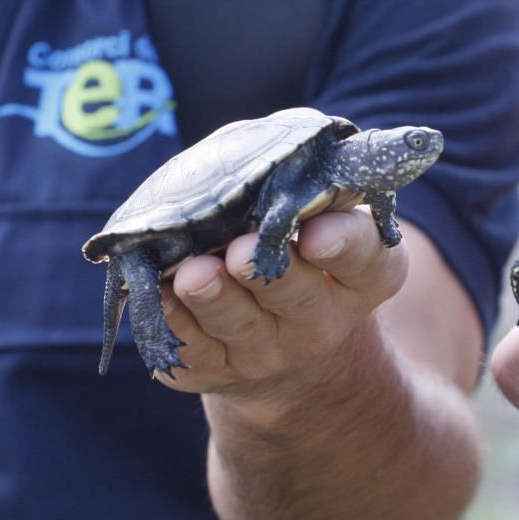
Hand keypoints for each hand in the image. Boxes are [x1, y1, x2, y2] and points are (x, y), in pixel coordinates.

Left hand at [156, 206, 406, 400]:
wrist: (291, 340)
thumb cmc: (305, 245)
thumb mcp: (330, 216)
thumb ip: (312, 185)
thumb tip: (270, 150)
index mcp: (362, 276)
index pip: (363, 257)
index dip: (341, 243)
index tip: (315, 232)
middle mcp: (322, 320)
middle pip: (297, 297)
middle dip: (264, 272)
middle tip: (240, 251)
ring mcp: (270, 351)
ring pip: (237, 324)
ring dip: (212, 298)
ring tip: (192, 273)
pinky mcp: (218, 368)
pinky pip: (190, 347)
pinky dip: (170, 319)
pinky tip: (155, 292)